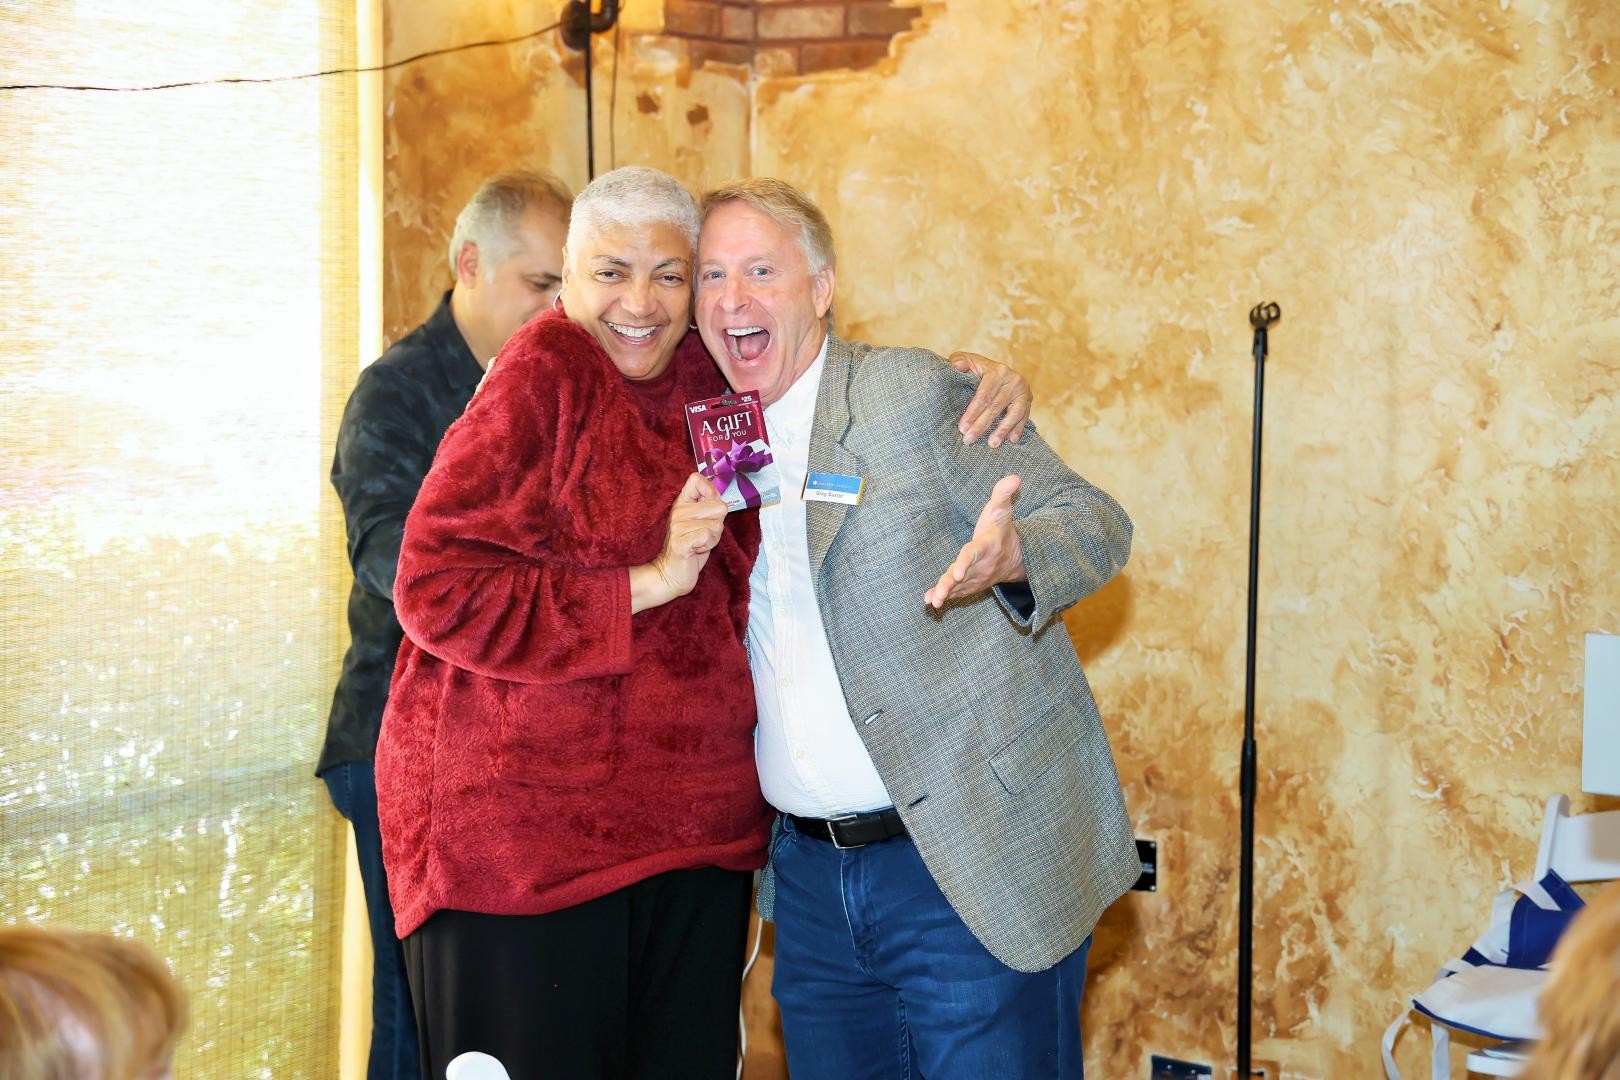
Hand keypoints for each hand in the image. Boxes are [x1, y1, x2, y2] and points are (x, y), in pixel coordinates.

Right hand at [631, 473, 726, 611]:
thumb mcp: (701, 521)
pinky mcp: (680, 542)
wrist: (671, 574)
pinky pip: (707, 536)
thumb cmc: (691, 546)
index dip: (711, 492)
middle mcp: (678, 511)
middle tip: (703, 534)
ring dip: (714, 538)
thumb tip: (722, 499)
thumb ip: (709, 507)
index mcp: (682, 502)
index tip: (708, 509)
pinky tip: (696, 550)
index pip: (697, 480)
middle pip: (719, 506)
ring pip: (717, 524)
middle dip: (718, 524)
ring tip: (699, 543)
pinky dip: (708, 545)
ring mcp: (677, 526)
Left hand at [926, 475, 1025, 608]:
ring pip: (959, 587)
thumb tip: (1014, 477)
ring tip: (933, 602)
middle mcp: (981, 565)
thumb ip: (1003, 494)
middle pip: (964, 575)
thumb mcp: (1002, 509)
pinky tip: (929, 602)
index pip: (973, 554)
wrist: (1015, 556)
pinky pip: (957, 592)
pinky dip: (945, 598)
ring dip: (946, 594)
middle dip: (951, 585)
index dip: (964, 563)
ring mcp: (976, 577)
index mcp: (986, 546)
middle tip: (940, 595)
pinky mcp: (970, 584)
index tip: (956, 573)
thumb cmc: (1000, 528)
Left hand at [949, 351, 1031, 447]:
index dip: (972, 413)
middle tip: (969, 440)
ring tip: (991, 444)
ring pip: (1013, 414)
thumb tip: (957, 365)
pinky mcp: (1028, 400)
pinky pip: (1024, 417)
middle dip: (981, 425)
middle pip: (996, 407)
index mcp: (997, 370)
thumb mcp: (966, 361)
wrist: (993, 370)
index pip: (984, 396)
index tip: (962, 428)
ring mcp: (1023, 390)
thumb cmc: (975, 368)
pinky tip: (1011, 441)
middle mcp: (1013, 379)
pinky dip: (1018, 429)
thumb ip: (959, 361)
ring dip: (1002, 430)